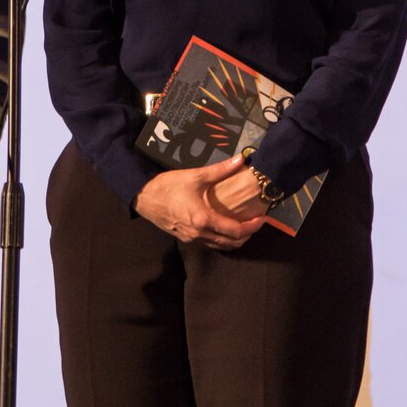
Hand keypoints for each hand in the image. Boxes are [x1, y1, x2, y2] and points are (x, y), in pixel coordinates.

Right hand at [134, 157, 265, 250]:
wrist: (144, 197)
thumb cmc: (168, 186)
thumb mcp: (195, 176)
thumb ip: (220, 170)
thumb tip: (241, 159)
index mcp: (204, 219)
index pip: (236, 230)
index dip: (252, 227)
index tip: (262, 218)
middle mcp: (200, 234)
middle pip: (231, 243)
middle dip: (247, 235)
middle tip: (256, 223)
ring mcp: (192, 239)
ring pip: (221, 247)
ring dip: (235, 240)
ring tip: (244, 226)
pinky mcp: (186, 239)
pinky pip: (210, 245)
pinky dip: (222, 240)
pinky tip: (224, 228)